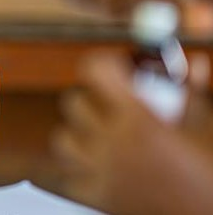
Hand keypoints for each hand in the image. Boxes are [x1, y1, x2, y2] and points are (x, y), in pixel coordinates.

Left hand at [51, 51, 212, 214]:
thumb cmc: (210, 177)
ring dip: (77, 133)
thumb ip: (192, 93)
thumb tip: (196, 65)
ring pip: (63, 139)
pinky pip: (68, 176)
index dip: (103, 63)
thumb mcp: (204, 130)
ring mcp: (101, 171)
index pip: (95, 72)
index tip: (114, 67)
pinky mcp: (98, 198)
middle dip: (91, 97)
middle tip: (109, 102)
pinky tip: (98, 166)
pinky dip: (77, 170)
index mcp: (138, 120)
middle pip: (73, 102)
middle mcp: (113, 142)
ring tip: (99, 134)